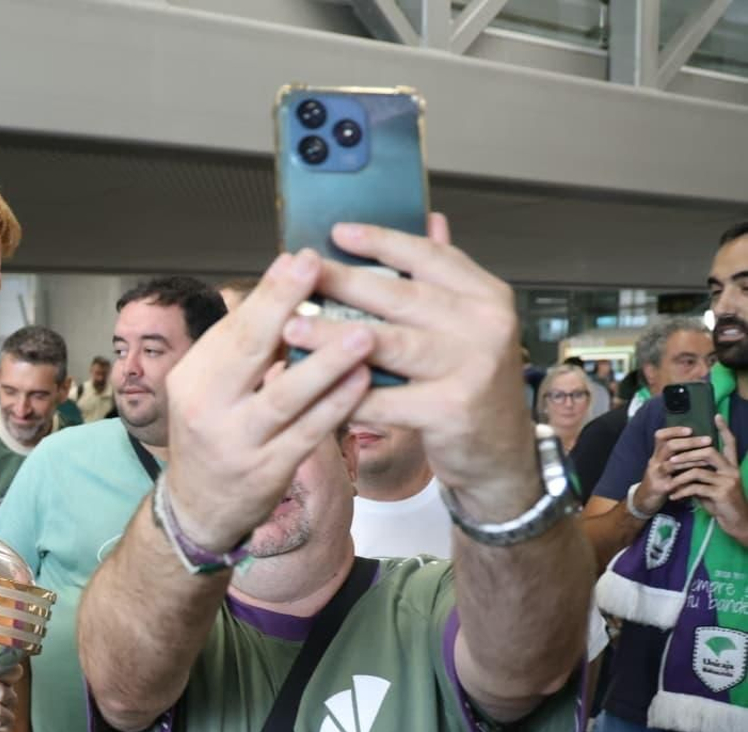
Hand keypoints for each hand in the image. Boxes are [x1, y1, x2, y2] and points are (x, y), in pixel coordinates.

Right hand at [162, 249, 374, 549]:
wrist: (199, 508)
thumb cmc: (216, 433)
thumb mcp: (213, 387)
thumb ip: (244, 345)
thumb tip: (280, 286)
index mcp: (192, 376)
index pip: (233, 327)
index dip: (269, 292)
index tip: (300, 257)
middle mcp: (207, 407)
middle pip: (249, 350)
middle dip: (284, 306)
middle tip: (319, 268)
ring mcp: (236, 442)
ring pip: (284, 396)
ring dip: (324, 363)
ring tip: (363, 333)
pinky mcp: (265, 471)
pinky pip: (306, 433)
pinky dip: (335, 407)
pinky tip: (362, 383)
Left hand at [301, 217, 539, 521]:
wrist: (499, 452)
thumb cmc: (471, 382)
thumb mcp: (468, 322)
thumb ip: (446, 275)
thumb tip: (430, 218)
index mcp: (486, 295)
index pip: (429, 257)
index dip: (382, 242)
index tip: (338, 232)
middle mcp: (485, 325)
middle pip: (402, 297)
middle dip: (344, 283)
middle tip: (300, 274)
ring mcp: (472, 367)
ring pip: (389, 345)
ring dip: (334, 335)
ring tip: (292, 325)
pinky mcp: (452, 410)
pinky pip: (386, 399)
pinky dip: (346, 393)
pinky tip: (311, 386)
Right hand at [632, 425, 711, 514]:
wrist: (644, 500)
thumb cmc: (660, 480)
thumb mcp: (664, 464)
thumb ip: (675, 454)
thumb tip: (696, 440)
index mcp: (657, 454)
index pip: (661, 436)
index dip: (674, 430)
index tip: (690, 429)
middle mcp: (655, 461)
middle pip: (669, 446)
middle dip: (690, 442)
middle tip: (708, 440)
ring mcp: (656, 474)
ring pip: (672, 463)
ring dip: (692, 459)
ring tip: (708, 456)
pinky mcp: (660, 488)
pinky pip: (675, 481)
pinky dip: (688, 477)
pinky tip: (700, 474)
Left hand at [670, 417, 747, 539]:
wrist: (735, 522)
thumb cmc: (721, 503)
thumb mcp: (711, 486)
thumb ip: (702, 474)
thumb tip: (684, 463)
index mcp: (731, 466)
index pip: (731, 443)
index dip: (724, 429)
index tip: (717, 416)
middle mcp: (732, 470)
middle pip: (709, 452)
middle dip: (687, 454)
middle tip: (671, 460)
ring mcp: (727, 481)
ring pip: (699, 470)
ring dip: (680, 475)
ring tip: (668, 480)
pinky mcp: (721, 494)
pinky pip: (696, 488)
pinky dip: (681, 491)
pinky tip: (674, 496)